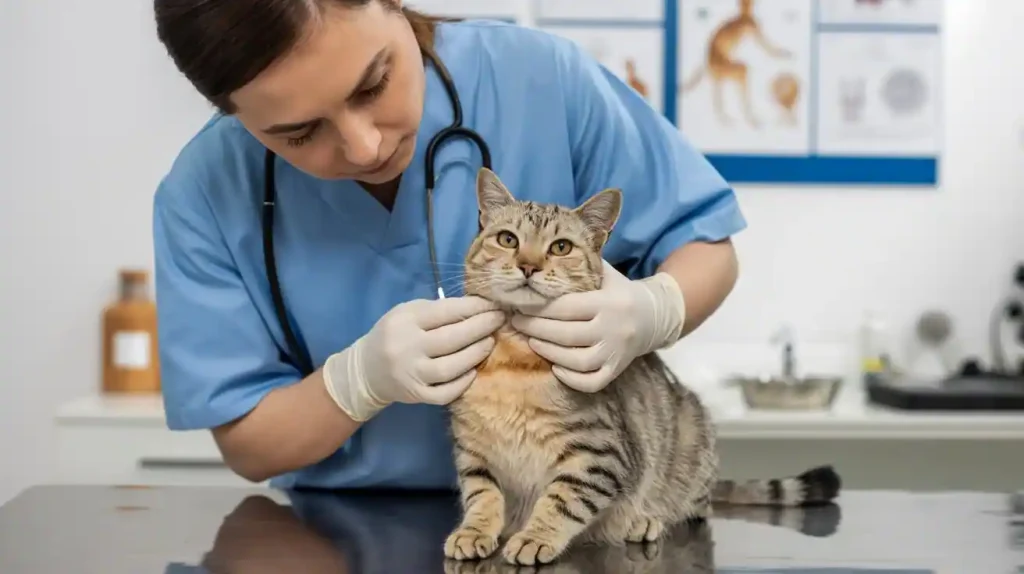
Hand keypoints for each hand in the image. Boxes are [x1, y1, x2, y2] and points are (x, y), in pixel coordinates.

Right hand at [323, 296, 504, 420]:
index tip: (494, 304)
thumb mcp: (407, 313)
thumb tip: (478, 307)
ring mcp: (411, 374)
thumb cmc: (394, 334)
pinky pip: (445, 393)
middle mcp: (407, 347)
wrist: (366, 370)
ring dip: (476, 354)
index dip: (475, 307)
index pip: (446, 312)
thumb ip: (437, 310)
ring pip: (451, 367)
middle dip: (482, 327)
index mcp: (405, 321)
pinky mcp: (416, 395)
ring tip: (490, 342)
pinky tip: (473, 371)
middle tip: (500, 320)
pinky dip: (462, 383)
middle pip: (452, 338)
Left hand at [510, 261, 685, 392]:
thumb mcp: (605, 273)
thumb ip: (580, 264)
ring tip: (532, 342)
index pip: (568, 307)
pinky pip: (592, 382)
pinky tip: (556, 367)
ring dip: (549, 353)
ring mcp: (616, 353)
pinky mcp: (617, 370)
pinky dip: (572, 378)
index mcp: (609, 302)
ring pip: (577, 360)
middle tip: (517, 323)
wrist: (654, 316)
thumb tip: (542, 255)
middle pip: (567, 334)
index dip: (540, 308)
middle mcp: (614, 329)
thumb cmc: (619, 291)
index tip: (519, 305)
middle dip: (536, 329)